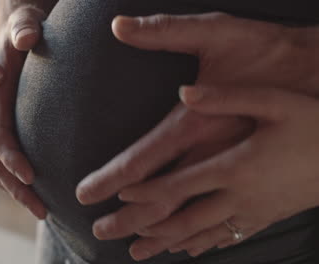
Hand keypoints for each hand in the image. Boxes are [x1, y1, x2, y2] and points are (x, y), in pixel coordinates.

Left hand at [122, 85, 318, 259]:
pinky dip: (203, 245)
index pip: (180, 184)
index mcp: (235, 167)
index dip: (148, 191)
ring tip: (141, 251)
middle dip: (147, 227)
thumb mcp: (276, 102)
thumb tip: (185, 93)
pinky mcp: (267, 218)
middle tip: (115, 234)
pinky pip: (228, 237)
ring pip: (202, 234)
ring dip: (168, 243)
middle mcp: (239, 196)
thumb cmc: (316, 125)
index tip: (122, 195)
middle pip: (184, 218)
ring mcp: (253, 212)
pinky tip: (189, 250)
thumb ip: (228, 98)